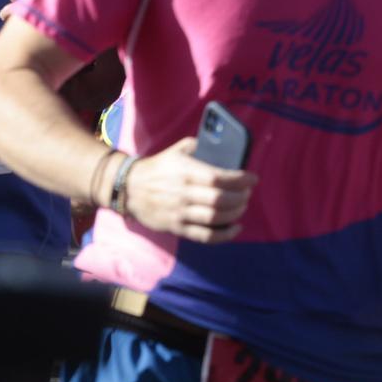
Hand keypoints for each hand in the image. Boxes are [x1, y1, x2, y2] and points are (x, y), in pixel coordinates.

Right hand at [121, 138, 256, 243]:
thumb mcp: (175, 151)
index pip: (219, 178)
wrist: (127, 188)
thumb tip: (219, 145)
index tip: (253, 179)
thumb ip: (196, 146)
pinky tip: (236, 228)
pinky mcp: (176, 228)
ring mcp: (180, 213)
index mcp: (186, 172)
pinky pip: (205, 236)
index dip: (241, 180)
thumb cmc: (157, 168)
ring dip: (235, 214)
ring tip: (242, 207)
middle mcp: (184, 193)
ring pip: (215, 218)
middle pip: (221, 200)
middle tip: (247, 193)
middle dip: (241, 197)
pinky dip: (224, 235)